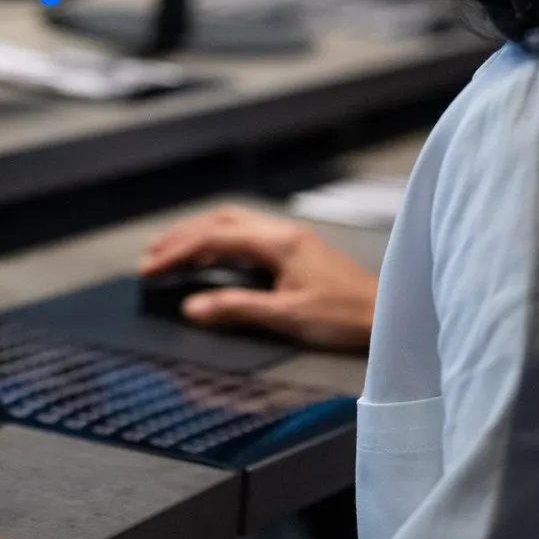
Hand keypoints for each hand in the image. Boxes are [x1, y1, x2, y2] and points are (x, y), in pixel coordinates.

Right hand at [138, 204, 377, 350]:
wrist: (388, 315)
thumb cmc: (344, 316)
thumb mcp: (287, 316)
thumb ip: (237, 308)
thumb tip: (191, 308)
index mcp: (278, 241)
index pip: (215, 237)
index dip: (178, 251)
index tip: (149, 267)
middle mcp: (282, 231)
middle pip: (220, 221)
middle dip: (181, 236)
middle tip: (150, 257)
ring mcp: (289, 238)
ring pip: (233, 224)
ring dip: (199, 235)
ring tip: (170, 253)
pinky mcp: (295, 250)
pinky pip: (246, 236)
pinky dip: (219, 242)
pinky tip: (209, 258)